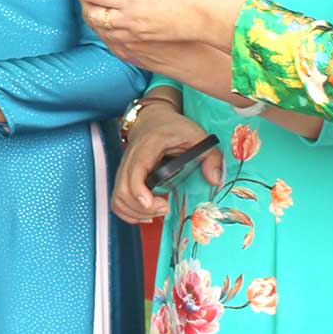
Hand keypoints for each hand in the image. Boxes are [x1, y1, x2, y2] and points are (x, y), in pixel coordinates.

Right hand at [112, 99, 221, 222]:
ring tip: (156, 213)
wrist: (153, 119)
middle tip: (164, 209)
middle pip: (122, 190)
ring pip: (117, 198)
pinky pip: (117, 200)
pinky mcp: (124, 178)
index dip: (140, 192)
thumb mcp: (196, 135)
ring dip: (135, 213)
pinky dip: (128, 212)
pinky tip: (146, 214)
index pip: (135, 172)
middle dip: (141, 208)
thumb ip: (210, 156)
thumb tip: (215, 180)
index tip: (157, 205)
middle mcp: (130, 159)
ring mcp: (124, 169)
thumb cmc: (174, 127)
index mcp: (147, 147)